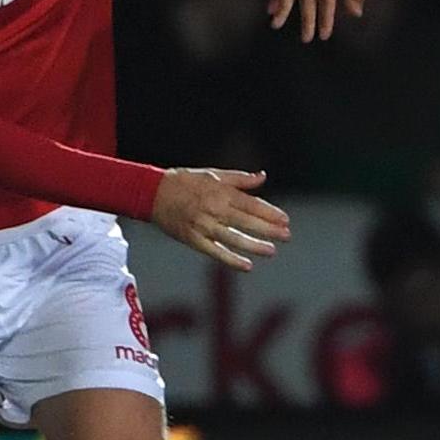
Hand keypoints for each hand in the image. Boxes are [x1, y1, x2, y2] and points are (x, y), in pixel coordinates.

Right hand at [151, 167, 290, 270]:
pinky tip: (247, 265)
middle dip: (268, 229)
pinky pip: (214, 251)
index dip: (269, 212)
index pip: (250, 204)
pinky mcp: (192, 239)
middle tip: (287, 236)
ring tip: (271, 251)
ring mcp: (202, 225)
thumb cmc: (185, 181)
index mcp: (220, 192)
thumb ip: (239, 179)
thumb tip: (262, 177)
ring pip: (233, 238)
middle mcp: (213, 209)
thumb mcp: (213, 174)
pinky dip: (231, 260)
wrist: (153, 193)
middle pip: (245, 221)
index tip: (285, 220)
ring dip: (254, 245)